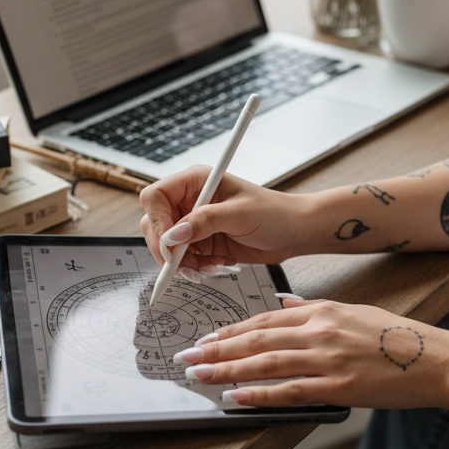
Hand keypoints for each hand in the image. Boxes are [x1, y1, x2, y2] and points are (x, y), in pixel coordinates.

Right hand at [138, 166, 309, 272]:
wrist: (294, 232)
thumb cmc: (275, 213)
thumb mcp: (241, 215)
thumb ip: (206, 222)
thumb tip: (173, 235)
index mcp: (196, 181)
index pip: (155, 196)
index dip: (158, 222)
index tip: (171, 244)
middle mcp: (190, 200)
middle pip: (154, 224)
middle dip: (168, 249)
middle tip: (187, 266)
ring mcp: (194, 222)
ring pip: (166, 246)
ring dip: (184, 262)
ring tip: (211, 266)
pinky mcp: (201, 241)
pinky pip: (183, 258)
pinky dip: (196, 267)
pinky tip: (219, 264)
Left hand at [176, 298, 448, 409]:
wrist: (436, 360)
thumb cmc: (399, 338)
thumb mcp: (355, 312)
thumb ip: (315, 308)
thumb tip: (284, 302)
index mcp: (324, 311)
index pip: (265, 319)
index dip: (230, 329)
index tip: (204, 337)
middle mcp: (321, 331)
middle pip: (256, 338)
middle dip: (216, 348)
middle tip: (185, 357)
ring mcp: (329, 359)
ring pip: (266, 362)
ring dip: (226, 369)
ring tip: (198, 375)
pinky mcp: (339, 387)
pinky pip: (290, 391)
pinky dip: (259, 393)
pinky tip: (236, 397)